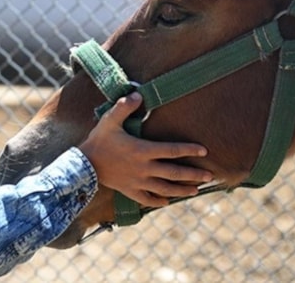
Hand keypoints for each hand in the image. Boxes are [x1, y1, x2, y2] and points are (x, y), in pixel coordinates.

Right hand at [78, 92, 213, 206]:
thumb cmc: (99, 140)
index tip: (204, 150)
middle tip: (210, 176)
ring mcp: (138, 182)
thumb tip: (138, 93)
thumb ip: (124, 107)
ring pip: (165, 189)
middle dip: (194, 175)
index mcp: (143, 150)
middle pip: (174, 173)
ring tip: (196, 190)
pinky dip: (159, 201)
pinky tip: (168, 201)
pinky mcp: (130, 191)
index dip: (189, 150)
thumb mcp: (110, 120)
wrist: (83, 165)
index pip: (172, 150)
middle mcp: (144, 168)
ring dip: (182, 190)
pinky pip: (148, 199)